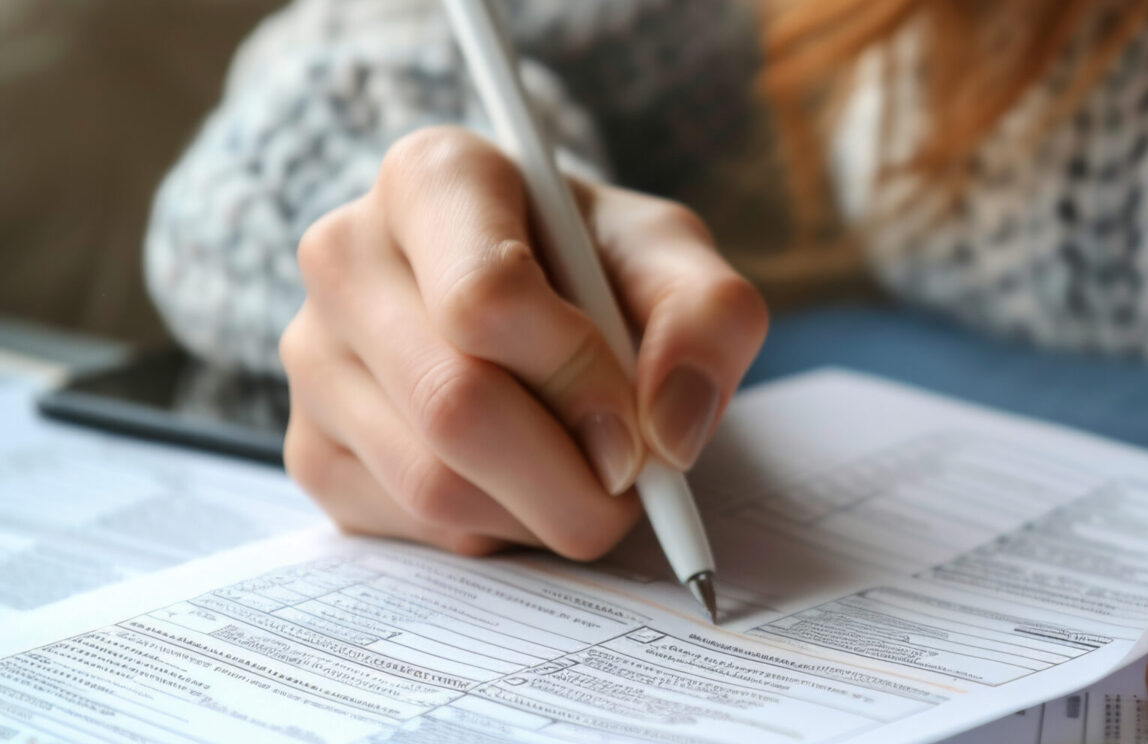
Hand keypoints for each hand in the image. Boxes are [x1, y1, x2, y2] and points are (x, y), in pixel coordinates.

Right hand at [280, 126, 767, 558]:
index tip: (638, 426)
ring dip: (541, 514)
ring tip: (590, 483)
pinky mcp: (311, 449)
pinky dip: (498, 534)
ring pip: (432, 484)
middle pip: (454, 404)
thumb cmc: (601, 266)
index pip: (483, 299)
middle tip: (633, 490)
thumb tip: (669, 432)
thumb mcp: (675, 261)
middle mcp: (345, 256)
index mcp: (432, 177)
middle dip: (569, 477)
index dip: (577, 381)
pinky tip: (527, 489)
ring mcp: (314, 358)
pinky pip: (413, 529)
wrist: (538, 296)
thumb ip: (708, 319)